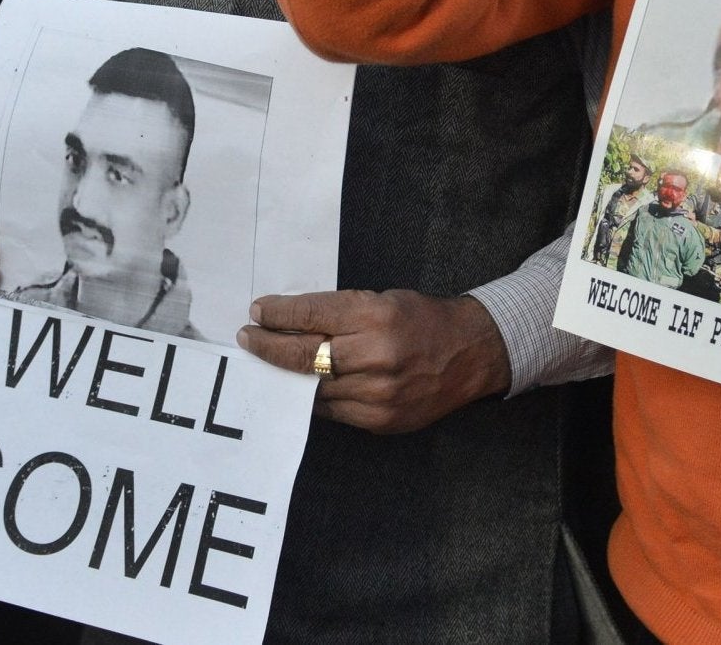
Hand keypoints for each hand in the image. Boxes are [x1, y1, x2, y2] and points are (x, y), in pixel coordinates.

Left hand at [238, 289, 510, 433]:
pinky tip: (302, 386)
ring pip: (313, 387)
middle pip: (304, 355)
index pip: (312, 314)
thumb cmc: (423, 319)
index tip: (257, 312)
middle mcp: (376, 356)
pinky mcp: (380, 421)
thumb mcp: (384, 300)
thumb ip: (341, 312)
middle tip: (249, 338)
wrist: (470, 354)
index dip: (279, 314)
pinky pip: (332, 411)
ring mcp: (377, 394)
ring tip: (269, 364)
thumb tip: (291, 322)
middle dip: (269, 346)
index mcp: (377, 316)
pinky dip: (314, 397)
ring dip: (285, 376)